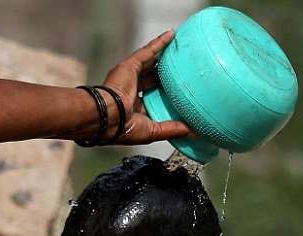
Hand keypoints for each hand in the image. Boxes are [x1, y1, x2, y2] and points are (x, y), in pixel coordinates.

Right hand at [102, 29, 192, 144]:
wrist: (109, 116)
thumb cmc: (124, 128)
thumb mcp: (153, 131)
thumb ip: (172, 129)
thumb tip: (193, 132)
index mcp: (132, 108)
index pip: (151, 98)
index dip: (163, 95)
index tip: (178, 94)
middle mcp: (130, 90)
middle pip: (152, 78)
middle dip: (164, 74)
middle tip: (181, 70)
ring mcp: (129, 76)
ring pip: (150, 62)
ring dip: (163, 56)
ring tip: (179, 50)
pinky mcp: (130, 65)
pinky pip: (148, 50)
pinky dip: (160, 42)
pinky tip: (171, 35)